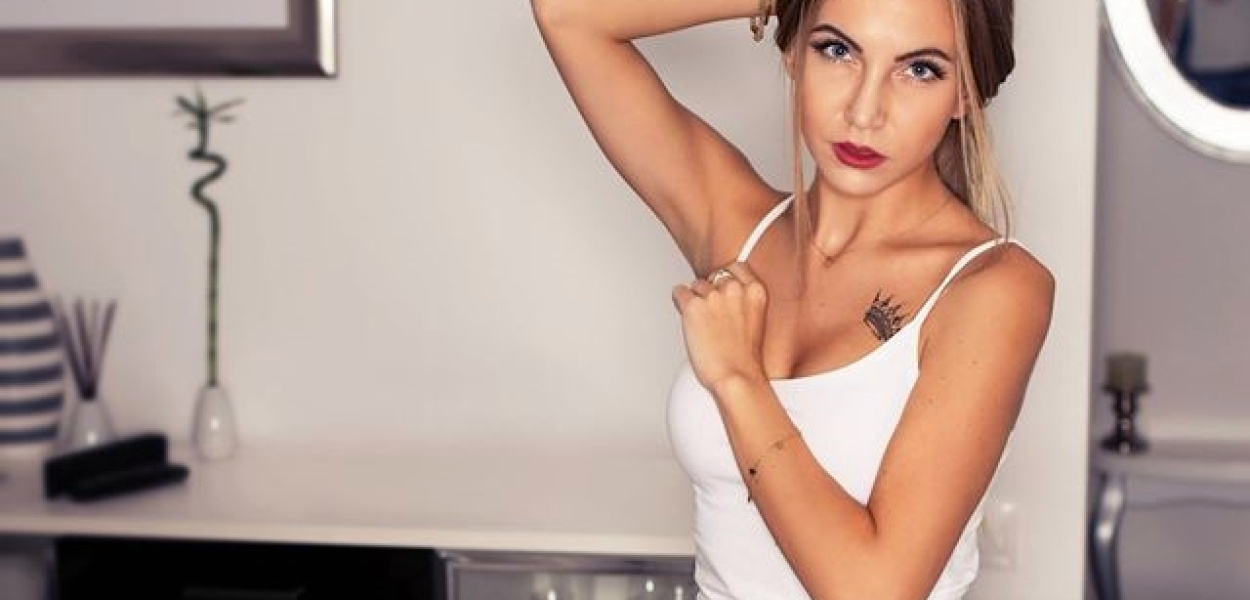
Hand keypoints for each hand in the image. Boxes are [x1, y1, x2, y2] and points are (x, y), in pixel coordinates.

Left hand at [671, 262, 768, 393]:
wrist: (736, 377)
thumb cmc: (745, 357)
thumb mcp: (755, 321)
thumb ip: (743, 301)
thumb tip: (723, 294)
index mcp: (755, 290)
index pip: (734, 267)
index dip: (724, 280)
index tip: (721, 291)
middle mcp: (734, 289)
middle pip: (713, 277)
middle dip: (710, 293)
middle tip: (712, 317)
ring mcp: (713, 296)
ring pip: (695, 286)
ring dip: (695, 301)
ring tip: (704, 325)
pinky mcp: (693, 306)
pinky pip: (678, 293)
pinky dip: (680, 303)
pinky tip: (689, 319)